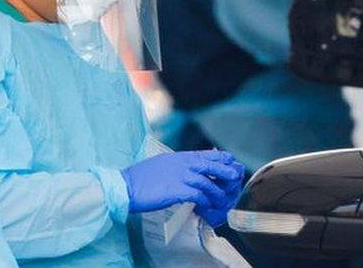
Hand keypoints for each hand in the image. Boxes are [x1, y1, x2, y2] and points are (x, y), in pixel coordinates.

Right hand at [120, 150, 243, 216]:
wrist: (126, 186)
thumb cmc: (141, 178)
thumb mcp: (161, 164)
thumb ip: (177, 165)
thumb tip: (190, 168)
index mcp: (178, 156)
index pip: (206, 154)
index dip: (221, 158)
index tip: (231, 162)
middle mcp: (182, 164)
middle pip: (212, 165)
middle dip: (226, 172)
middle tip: (235, 178)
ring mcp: (180, 176)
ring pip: (209, 182)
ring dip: (217, 193)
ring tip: (220, 200)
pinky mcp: (178, 190)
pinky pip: (200, 196)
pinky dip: (205, 202)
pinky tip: (205, 207)